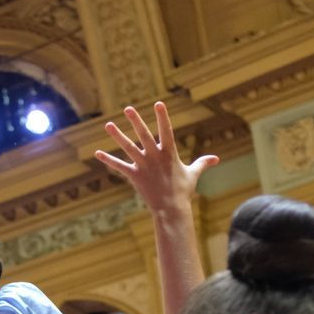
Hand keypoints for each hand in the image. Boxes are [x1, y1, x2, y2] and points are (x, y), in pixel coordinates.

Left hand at [95, 103, 216, 219]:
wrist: (171, 209)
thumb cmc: (183, 191)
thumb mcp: (193, 174)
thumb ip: (202, 163)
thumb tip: (216, 159)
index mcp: (169, 153)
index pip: (166, 130)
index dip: (162, 117)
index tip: (158, 104)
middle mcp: (155, 157)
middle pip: (144, 135)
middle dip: (136, 121)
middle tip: (127, 108)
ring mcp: (144, 166)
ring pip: (128, 147)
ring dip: (117, 136)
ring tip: (108, 124)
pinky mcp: (134, 176)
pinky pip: (119, 166)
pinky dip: (108, 160)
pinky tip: (97, 153)